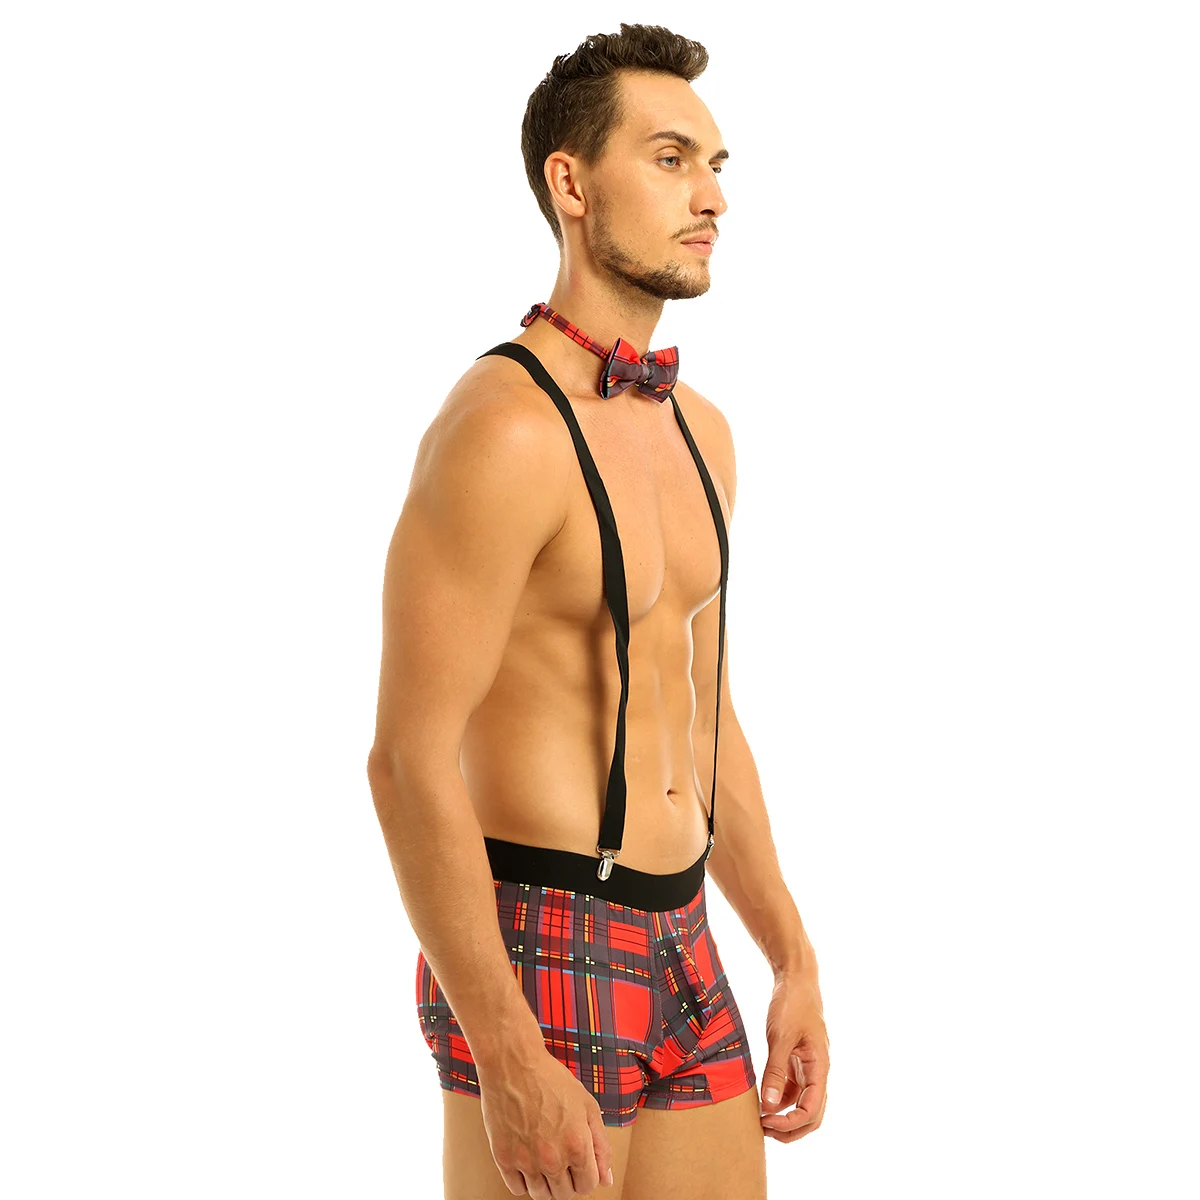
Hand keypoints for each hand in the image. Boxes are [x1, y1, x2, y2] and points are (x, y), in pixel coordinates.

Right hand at [477, 1045, 614, 1196]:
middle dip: (567, 1180)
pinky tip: (527, 1160)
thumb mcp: (587, 1105)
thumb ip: (600, 1145)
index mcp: (577, 1146)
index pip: (587, 1186)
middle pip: (564, 1194)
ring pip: (541, 1195)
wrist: (513, 1064)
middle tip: (561, 1158)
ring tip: (544, 1159)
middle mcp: (552, 1158)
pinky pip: (516, 1189)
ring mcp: (526, 1161)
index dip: (586, 1175)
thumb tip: (606, 1178)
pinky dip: (523, 1180)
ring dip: (546, 1183)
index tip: (579, 1165)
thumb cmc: (550, 1079)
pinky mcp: (504, 1158)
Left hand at [758, 970, 828, 1142]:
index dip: (791, 1123)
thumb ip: (775, 1070)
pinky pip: (792, 1089)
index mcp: (820, 1067)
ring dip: (784, 1117)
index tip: (766, 1122)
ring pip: (802, 1104)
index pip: (812, 1109)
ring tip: (760, 1120)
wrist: (796, 979)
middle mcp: (817, 1071)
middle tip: (764, 1131)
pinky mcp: (797, 1060)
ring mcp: (808, 1067)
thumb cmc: (792, 1003)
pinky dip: (779, 1100)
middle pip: (812, 1114)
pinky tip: (762, 1100)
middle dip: (791, 1129)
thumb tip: (768, 1105)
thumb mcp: (780, 1036)